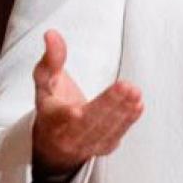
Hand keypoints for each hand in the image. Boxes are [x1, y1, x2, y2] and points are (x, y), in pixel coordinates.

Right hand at [31, 29, 144, 178]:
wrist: (53, 141)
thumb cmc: (51, 106)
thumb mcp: (45, 81)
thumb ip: (51, 59)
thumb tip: (52, 35)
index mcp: (54, 119)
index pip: (72, 115)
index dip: (93, 105)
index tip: (108, 91)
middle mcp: (70, 137)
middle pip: (93, 123)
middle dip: (112, 106)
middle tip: (129, 88)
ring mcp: (88, 145)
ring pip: (107, 131)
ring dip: (124, 113)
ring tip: (135, 95)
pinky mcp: (104, 147)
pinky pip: (116, 135)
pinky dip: (128, 122)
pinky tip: (137, 106)